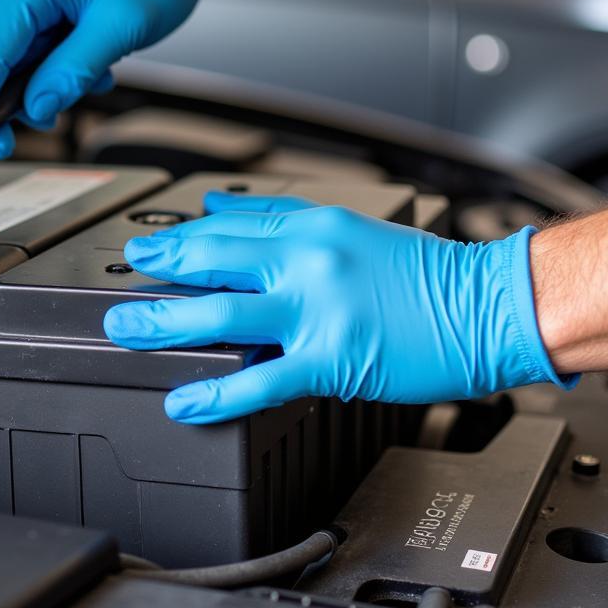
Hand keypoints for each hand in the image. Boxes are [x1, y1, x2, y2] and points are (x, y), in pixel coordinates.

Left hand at [104, 192, 572, 423]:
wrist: (485, 306)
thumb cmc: (419, 272)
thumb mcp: (343, 228)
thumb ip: (274, 218)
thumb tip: (215, 206)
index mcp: (309, 227)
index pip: (227, 227)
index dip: (177, 239)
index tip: (144, 248)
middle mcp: (306, 261)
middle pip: (212, 261)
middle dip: (158, 270)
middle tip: (123, 281)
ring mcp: (315, 311)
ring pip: (222, 315)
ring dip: (164, 323)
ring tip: (126, 329)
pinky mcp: (330, 359)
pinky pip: (260, 378)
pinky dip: (215, 392)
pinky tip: (183, 400)